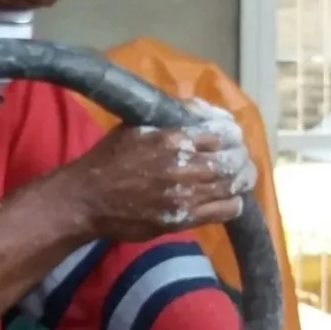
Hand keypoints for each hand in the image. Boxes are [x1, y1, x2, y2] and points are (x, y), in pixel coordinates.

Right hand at [42, 123, 246, 244]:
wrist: (88, 198)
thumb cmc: (109, 158)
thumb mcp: (137, 126)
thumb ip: (171, 117)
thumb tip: (202, 110)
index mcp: (172, 139)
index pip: (221, 133)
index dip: (232, 135)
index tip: (232, 137)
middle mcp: (183, 166)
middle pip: (232, 161)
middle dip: (241, 157)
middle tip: (242, 158)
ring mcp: (185, 195)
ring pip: (232, 185)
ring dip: (241, 179)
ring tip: (241, 177)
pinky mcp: (183, 219)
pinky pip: (224, 211)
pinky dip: (233, 203)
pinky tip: (230, 199)